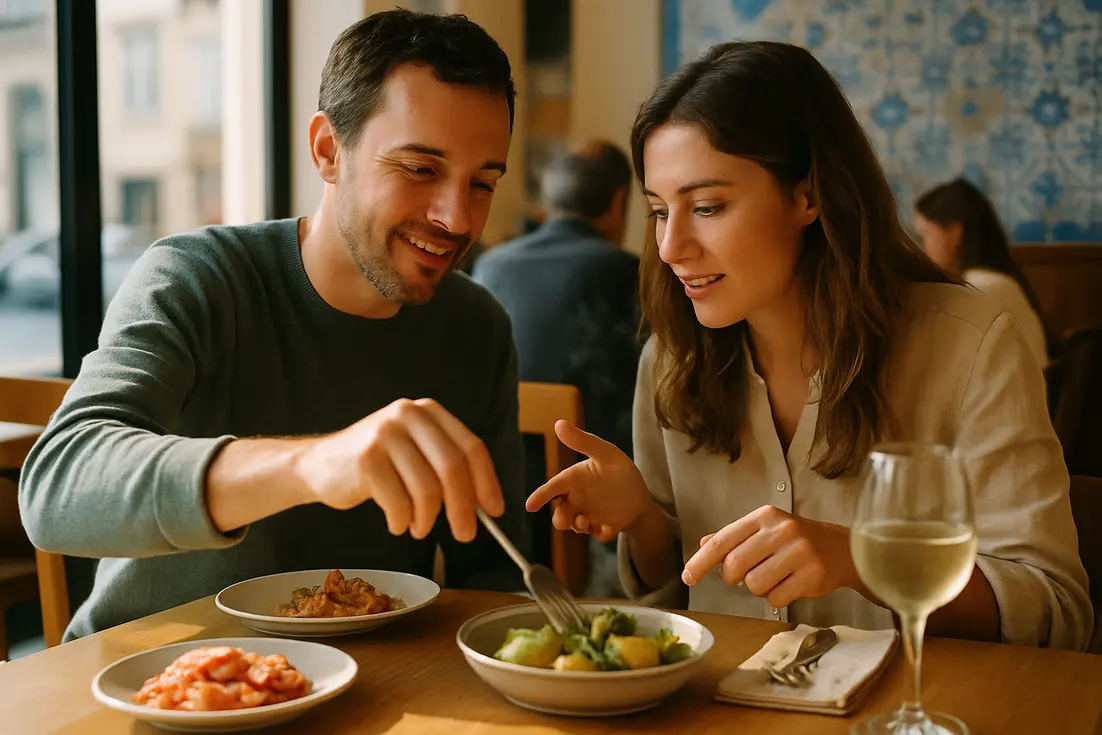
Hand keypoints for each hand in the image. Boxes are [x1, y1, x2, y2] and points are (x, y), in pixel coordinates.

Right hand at [294, 398, 503, 541]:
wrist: (318, 464)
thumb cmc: (377, 466)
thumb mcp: (416, 454)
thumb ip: (448, 469)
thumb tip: (487, 506)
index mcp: (428, 412)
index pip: (470, 447)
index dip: (486, 482)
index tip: (494, 511)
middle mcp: (407, 415)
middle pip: (452, 468)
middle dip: (463, 508)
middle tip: (465, 535)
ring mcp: (384, 434)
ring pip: (427, 490)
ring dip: (427, 520)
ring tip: (419, 528)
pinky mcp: (365, 459)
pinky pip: (399, 504)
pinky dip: (402, 522)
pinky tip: (396, 523)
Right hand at [524, 420, 651, 541]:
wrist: (640, 494)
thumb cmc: (618, 469)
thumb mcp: (604, 453)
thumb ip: (582, 441)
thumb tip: (559, 423)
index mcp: (573, 480)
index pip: (552, 488)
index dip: (540, 496)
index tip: (530, 506)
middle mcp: (576, 500)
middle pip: (559, 513)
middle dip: (559, 518)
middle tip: (566, 516)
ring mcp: (588, 516)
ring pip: (574, 525)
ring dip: (577, 526)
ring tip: (586, 521)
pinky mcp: (602, 528)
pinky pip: (598, 534)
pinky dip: (601, 532)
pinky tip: (609, 527)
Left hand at [682, 505, 857, 608]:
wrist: (844, 549)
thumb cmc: (797, 540)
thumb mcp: (765, 529)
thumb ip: (734, 537)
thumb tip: (703, 544)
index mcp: (764, 516)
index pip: (722, 541)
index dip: (700, 562)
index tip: (687, 577)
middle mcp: (781, 530)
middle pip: (734, 566)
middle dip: (734, 577)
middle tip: (745, 575)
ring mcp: (799, 552)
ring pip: (754, 585)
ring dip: (758, 588)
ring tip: (774, 576)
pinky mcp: (812, 575)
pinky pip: (776, 598)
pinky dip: (777, 597)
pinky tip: (789, 584)